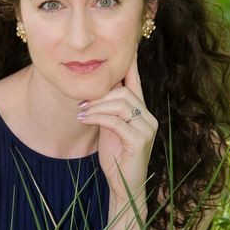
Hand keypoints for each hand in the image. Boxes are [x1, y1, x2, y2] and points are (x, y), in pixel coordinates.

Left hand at [77, 49, 157, 207]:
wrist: (123, 186)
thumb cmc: (115, 156)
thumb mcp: (109, 127)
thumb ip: (108, 109)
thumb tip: (93, 90)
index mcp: (141, 110)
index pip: (136, 80)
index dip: (130, 62)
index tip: (126, 44)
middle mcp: (148, 116)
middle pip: (123, 91)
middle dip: (99, 95)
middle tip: (81, 102)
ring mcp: (146, 128)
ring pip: (120, 103)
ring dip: (96, 106)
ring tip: (81, 112)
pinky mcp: (139, 140)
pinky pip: (115, 121)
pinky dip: (97, 118)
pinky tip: (84, 119)